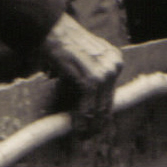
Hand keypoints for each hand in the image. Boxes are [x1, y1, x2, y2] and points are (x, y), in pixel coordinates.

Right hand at [40, 13, 123, 134]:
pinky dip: (81, 121)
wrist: (51, 29)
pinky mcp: (91, 80)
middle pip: (108, 102)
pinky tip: (76, 129)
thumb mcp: (85, 58)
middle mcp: (114, 65)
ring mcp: (104, 73)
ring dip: (91, 125)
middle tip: (90, 136)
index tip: (98, 126)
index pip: (111, 92)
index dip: (104, 112)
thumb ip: (91, 74)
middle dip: (99, 122)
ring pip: (99, 107)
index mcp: (115, 59)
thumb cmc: (62, 44)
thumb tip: (89, 101)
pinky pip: (88, 107)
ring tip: (83, 137)